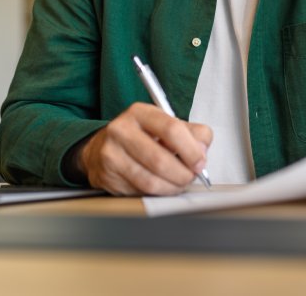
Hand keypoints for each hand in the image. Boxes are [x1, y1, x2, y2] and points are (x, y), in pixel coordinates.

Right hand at [75, 102, 211, 195]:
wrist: (103, 148)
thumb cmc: (141, 136)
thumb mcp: (165, 124)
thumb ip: (191, 133)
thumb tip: (203, 149)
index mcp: (139, 112)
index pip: (172, 130)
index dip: (191, 150)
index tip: (200, 162)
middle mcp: (121, 130)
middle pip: (161, 160)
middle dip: (183, 174)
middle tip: (190, 176)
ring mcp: (111, 154)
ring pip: (151, 181)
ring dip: (172, 187)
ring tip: (179, 183)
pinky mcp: (108, 176)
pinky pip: (140, 192)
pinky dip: (157, 193)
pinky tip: (162, 186)